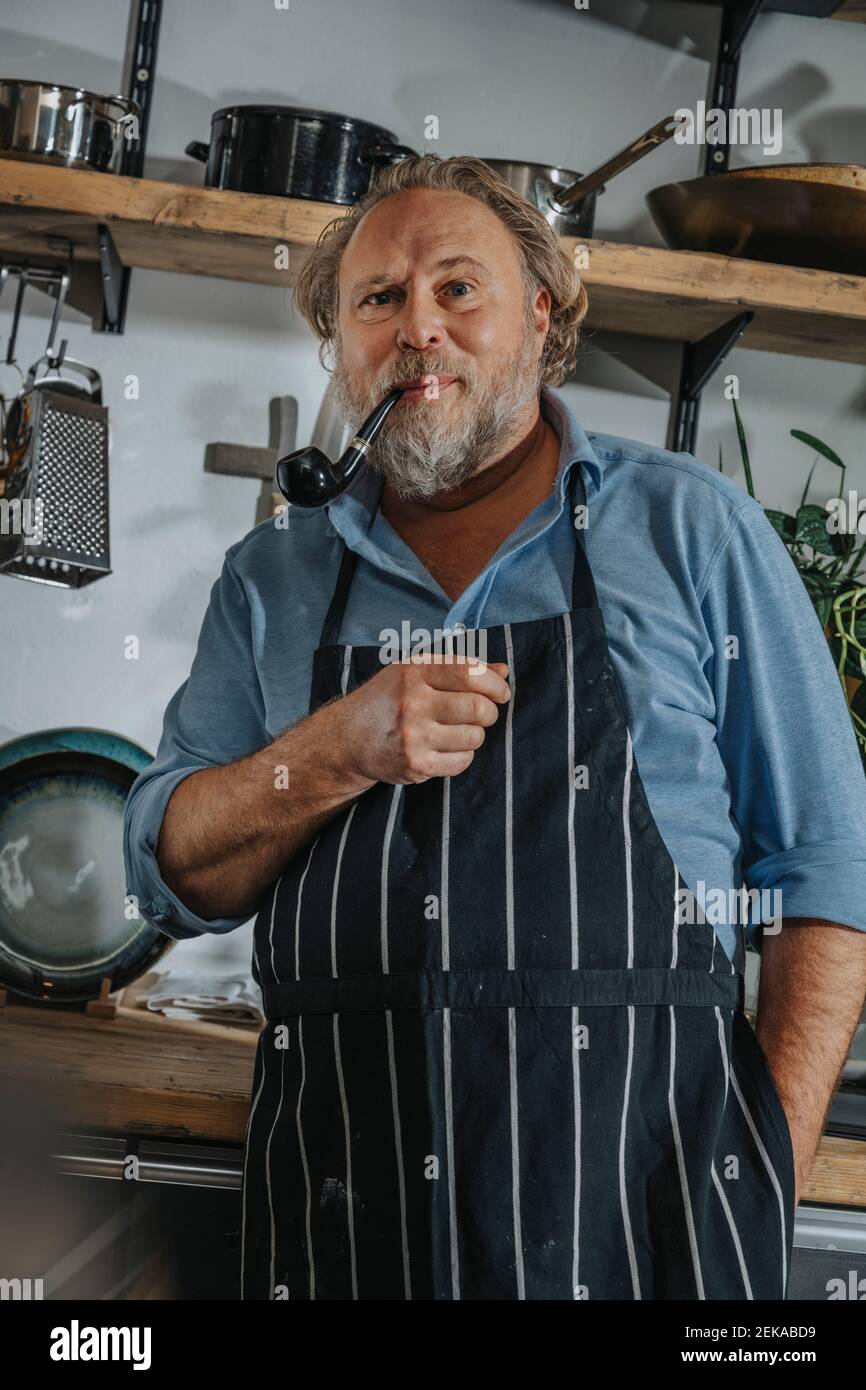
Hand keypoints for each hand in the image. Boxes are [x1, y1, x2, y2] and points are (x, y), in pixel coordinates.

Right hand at [338, 653, 510, 785]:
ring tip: (458, 730)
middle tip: (482, 714)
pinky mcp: (416, 765)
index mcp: (414, 673)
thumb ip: (460, 668)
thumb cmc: (389, 699)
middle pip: (478, 709)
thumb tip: (504, 672)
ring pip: (474, 737)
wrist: (348, 738)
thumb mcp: (416, 672)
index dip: (494, 684)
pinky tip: (447, 747)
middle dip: (490, 712)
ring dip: (475, 735)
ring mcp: (414, 737)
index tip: (501, 692)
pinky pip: (462, 761)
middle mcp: (413, 703)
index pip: (469, 673)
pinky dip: (463, 755)